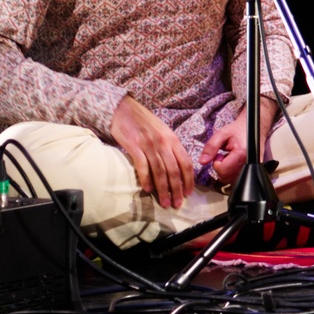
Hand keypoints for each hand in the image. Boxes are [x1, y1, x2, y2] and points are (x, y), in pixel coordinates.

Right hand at [110, 94, 195, 208]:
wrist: (124, 109)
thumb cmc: (145, 122)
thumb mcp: (163, 132)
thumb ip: (170, 147)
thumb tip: (177, 167)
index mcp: (173, 139)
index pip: (186, 162)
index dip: (188, 180)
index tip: (188, 193)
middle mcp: (163, 143)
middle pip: (174, 170)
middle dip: (177, 189)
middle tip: (177, 204)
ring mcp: (149, 145)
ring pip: (160, 171)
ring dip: (163, 189)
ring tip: (165, 202)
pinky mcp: (134, 146)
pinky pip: (142, 166)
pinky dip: (146, 179)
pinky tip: (148, 189)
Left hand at [198, 99, 277, 185]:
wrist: (254, 126)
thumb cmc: (238, 129)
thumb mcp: (221, 134)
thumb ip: (211, 147)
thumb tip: (202, 161)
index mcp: (241, 153)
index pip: (222, 170)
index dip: (216, 163)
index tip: (219, 154)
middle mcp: (248, 163)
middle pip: (226, 177)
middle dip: (221, 168)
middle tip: (224, 156)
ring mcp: (252, 168)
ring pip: (231, 180)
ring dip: (226, 171)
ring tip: (229, 158)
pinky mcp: (252, 170)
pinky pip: (237, 178)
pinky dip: (232, 172)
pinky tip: (234, 162)